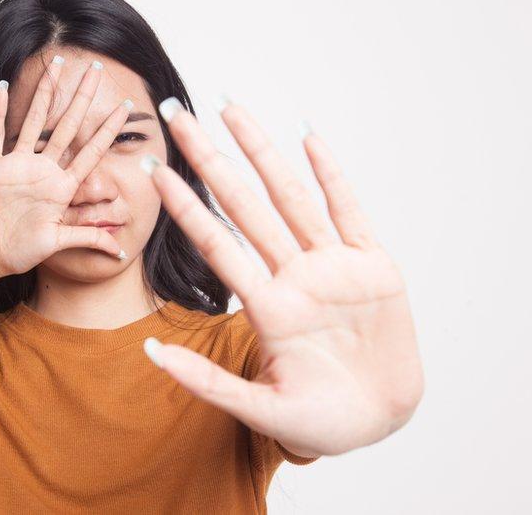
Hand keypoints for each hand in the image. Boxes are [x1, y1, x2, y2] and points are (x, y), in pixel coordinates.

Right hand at [0, 55, 132, 278]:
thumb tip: (120, 252)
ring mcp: (18, 164)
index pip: (91, 150)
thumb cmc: (21, 250)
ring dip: (44, 94)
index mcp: (62, 186)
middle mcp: (43, 169)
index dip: (108, 129)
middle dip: (81, 97)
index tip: (126, 106)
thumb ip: (88, 239)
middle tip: (95, 69)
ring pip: (33, 121)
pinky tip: (3, 87)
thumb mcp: (60, 242)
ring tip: (55, 66)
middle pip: (67, 126)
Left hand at [142, 97, 423, 456]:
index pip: (214, 243)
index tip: (152, 169)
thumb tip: (149, 351)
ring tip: (231, 109)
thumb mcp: (260, 409)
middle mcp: (293, 277)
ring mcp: (333, 268)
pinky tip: (308, 136)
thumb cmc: (320, 420)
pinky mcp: (375, 268)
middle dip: (208, 158)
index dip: (184, 206)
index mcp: (265, 307)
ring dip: (262, 152)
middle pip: (243, 204)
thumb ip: (206, 381)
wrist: (381, 424)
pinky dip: (333, 175)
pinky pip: (351, 212)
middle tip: (174, 113)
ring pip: (291, 197)